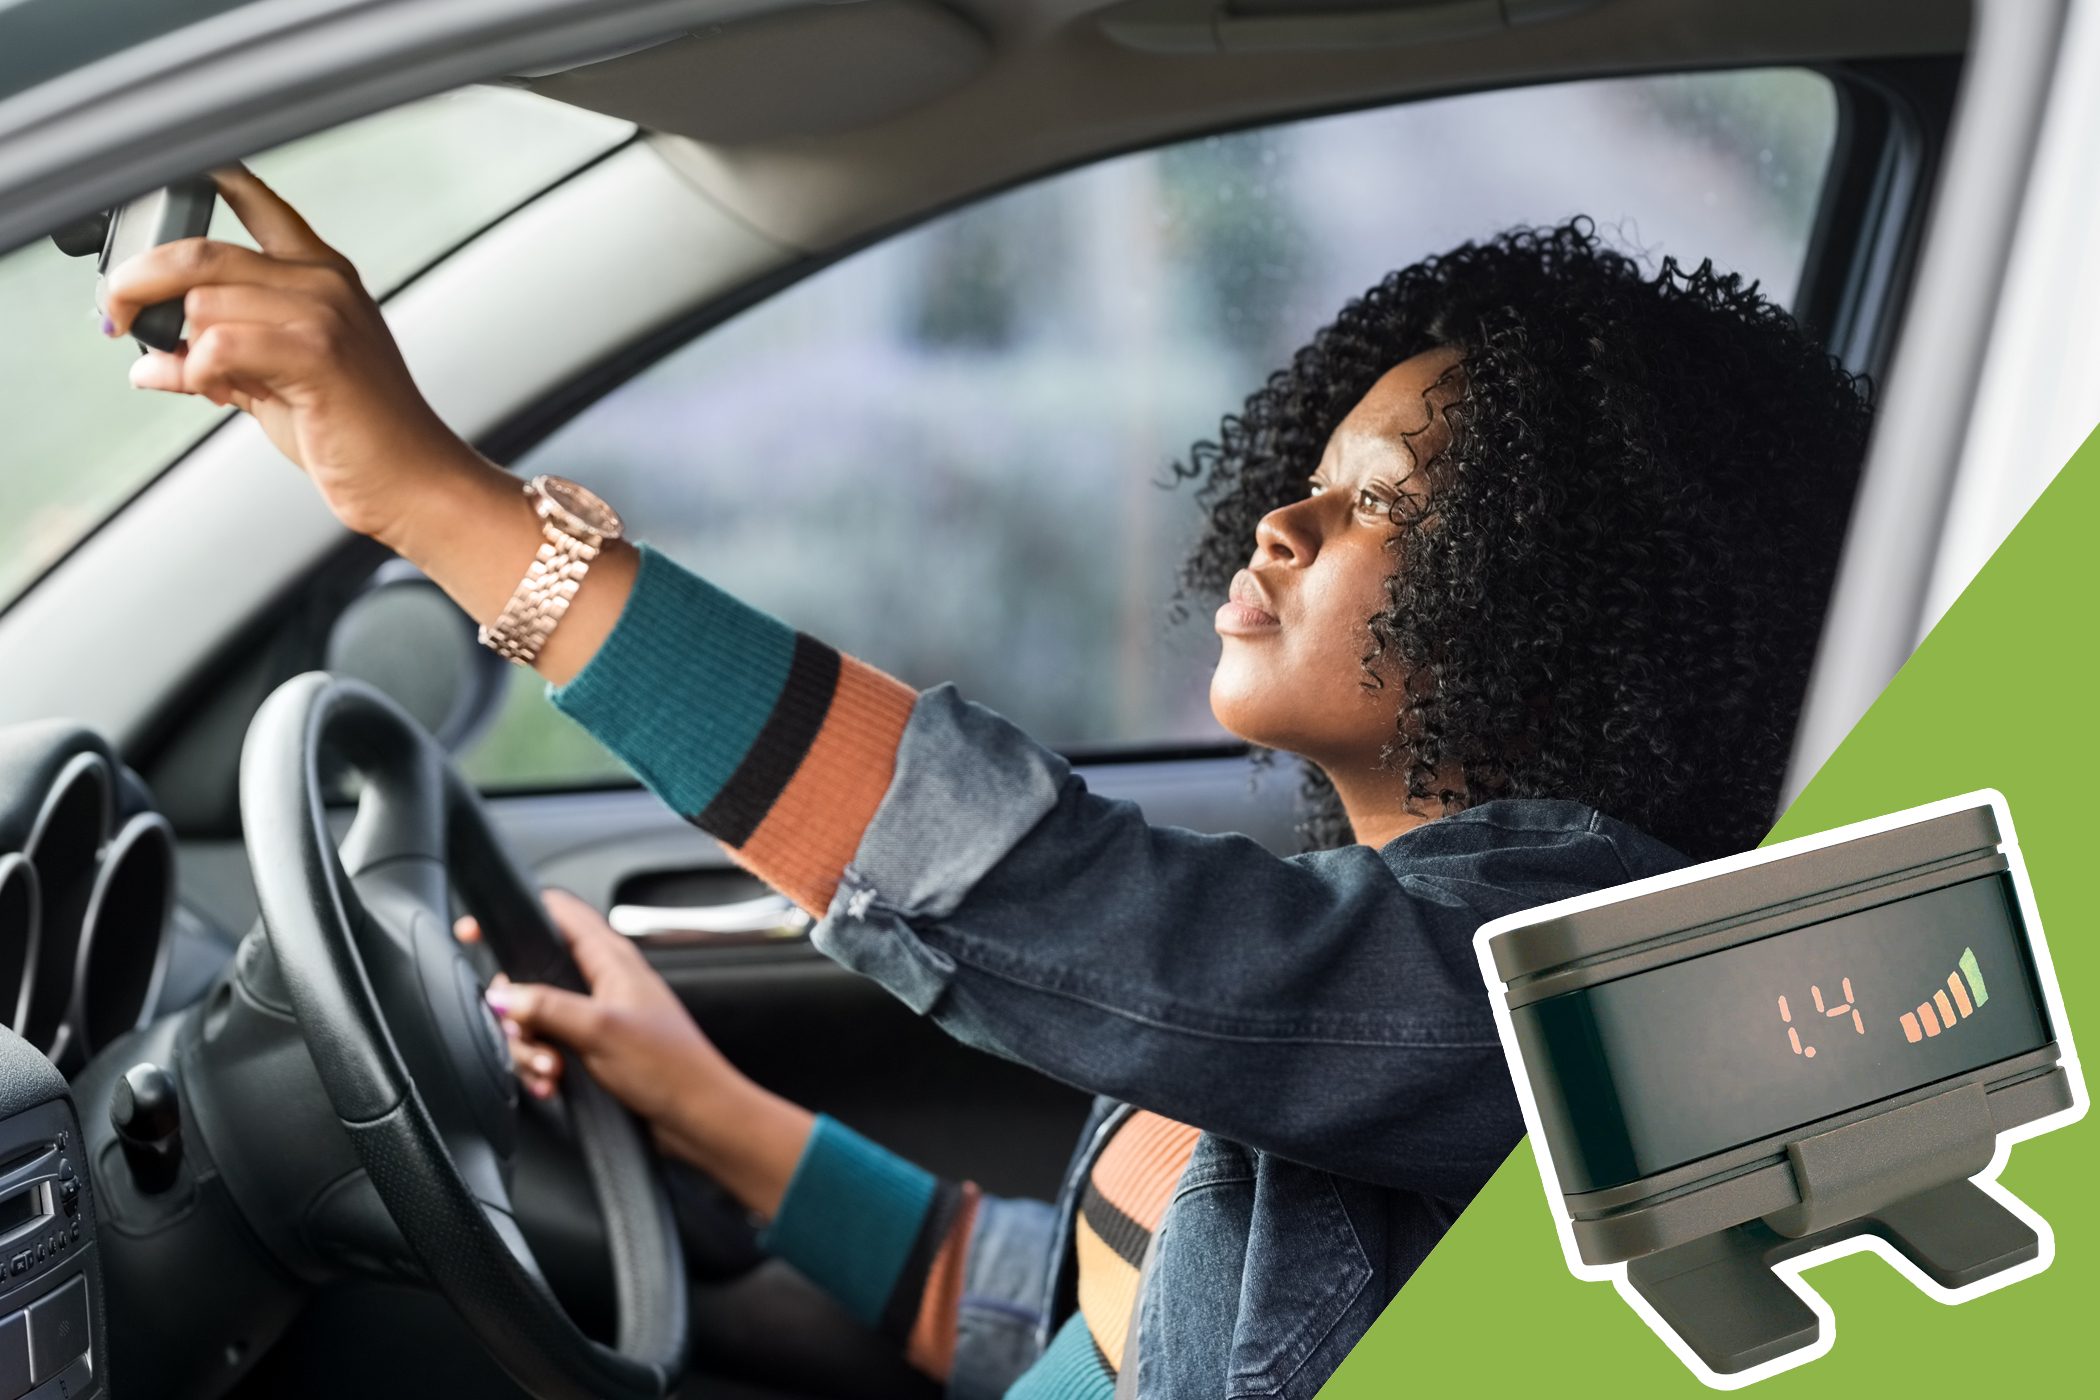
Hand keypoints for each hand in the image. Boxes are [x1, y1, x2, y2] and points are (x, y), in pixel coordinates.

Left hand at [103, 161, 485, 550]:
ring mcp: (323, 313)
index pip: (258, 204)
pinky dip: (199, 373)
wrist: (411, 481)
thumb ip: (215, 358)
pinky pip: (218, 344)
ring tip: (210, 382)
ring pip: (203, 303)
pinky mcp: (316, 352)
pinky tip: (218, 394)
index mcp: (321, 277)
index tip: (169, 180)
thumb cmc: (354, 435)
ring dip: (185, 349)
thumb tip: (146, 360)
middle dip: (138, 284)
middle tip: (118, 319)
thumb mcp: (271, 386)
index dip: (210, 181)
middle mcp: (322, 283)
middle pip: (200, 252)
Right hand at [455, 888, 750, 1156]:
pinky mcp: (590, 1049)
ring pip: (533, 1018)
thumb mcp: (600, 1030)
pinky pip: (546, 1049)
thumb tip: (500, 995)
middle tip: (527, 1036)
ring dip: (529, 1048)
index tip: (473, 934)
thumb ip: (546, 1006)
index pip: (555, 913)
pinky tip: (551, 1085)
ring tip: (550, 1071)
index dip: (513, 916)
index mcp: (610, 958)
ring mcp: (593, 1016)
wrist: (697, 1118)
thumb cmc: (670, 1068)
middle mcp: (600, 982)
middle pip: (528, 975)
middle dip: (515, 1010)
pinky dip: (540, 1067)